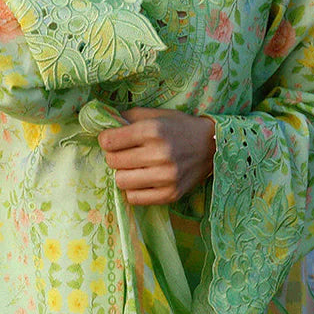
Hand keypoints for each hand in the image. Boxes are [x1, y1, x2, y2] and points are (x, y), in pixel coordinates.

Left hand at [97, 107, 216, 204]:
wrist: (212, 146)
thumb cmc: (179, 128)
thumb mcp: (156, 114)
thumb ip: (128, 117)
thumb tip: (102, 125)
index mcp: (152, 130)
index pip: (109, 141)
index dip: (106, 140)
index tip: (113, 140)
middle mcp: (159, 154)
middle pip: (113, 162)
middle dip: (114, 157)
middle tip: (125, 154)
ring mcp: (166, 177)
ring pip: (121, 182)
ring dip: (124, 174)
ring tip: (134, 168)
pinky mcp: (170, 194)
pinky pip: (134, 198)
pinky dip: (134, 190)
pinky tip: (142, 180)